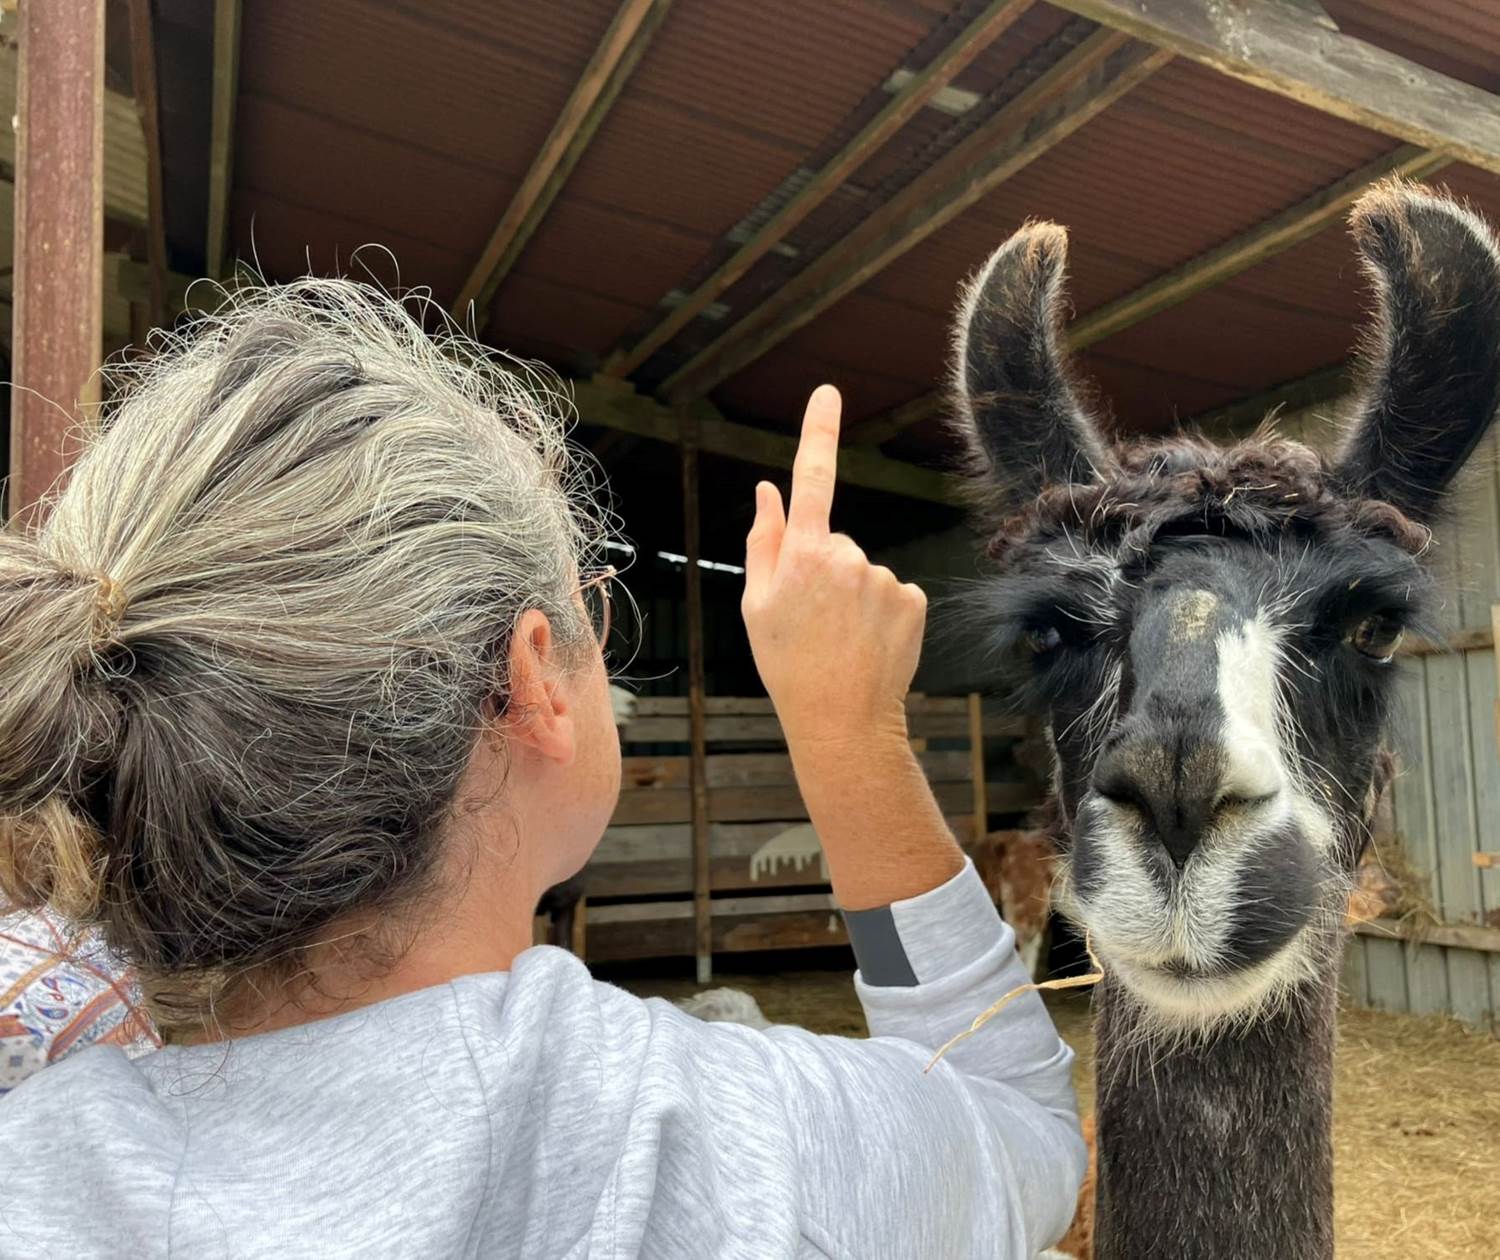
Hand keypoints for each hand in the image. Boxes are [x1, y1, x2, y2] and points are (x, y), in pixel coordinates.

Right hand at [741, 385, 927, 751]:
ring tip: (839, 639)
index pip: (811, 478)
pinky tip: (868, 643)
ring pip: (862, 570)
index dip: (818, 430)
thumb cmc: (788, 664)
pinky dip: (880, 611)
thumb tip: (767, 490)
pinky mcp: (912, 599)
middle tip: (811, 620)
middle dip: (823, 569)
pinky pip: (890, 590)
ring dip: (851, 595)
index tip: (828, 392)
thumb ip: (764, 542)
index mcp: (802, 555)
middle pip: (834, 542)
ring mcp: (884, 578)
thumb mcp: (756, 605)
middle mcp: (847, 557)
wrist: (841, 720)